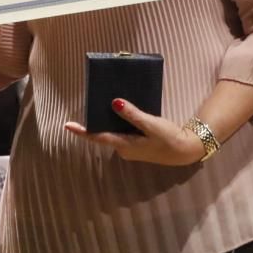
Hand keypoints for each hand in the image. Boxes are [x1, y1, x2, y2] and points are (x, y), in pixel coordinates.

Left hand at [64, 99, 205, 165]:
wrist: (185, 150)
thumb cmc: (168, 138)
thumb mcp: (151, 124)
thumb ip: (132, 115)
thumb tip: (114, 103)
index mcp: (124, 145)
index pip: (98, 138)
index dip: (82, 131)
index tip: (67, 125)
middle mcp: (124, 148)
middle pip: (105, 133)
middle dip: (97, 120)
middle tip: (91, 103)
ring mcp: (130, 147)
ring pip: (115, 131)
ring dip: (110, 120)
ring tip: (106, 102)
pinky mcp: (137, 144)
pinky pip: (124, 131)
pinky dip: (122, 121)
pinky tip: (124, 109)